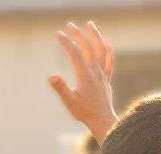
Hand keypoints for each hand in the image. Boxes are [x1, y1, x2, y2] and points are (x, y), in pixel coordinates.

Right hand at [49, 21, 117, 135]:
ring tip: (90, 25)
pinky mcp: (106, 78)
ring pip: (101, 49)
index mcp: (84, 75)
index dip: (66, 42)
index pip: (75, 53)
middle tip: (68, 25)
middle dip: (78, 34)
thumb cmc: (84, 112)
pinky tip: (105, 42)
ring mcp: (102, 74)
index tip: (58, 34)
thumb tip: (51, 76)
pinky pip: (109, 60)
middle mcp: (95, 72)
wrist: (102, 120)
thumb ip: (61, 88)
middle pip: (87, 47)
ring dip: (95, 35)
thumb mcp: (69, 101)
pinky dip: (108, 49)